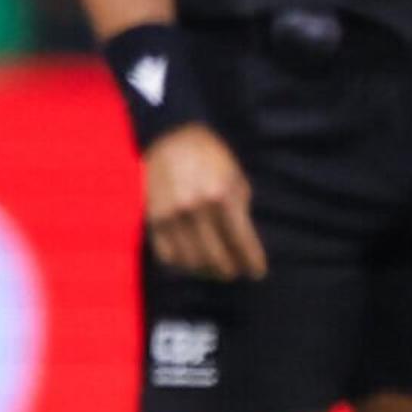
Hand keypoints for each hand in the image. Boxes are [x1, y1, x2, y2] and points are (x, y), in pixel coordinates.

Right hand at [142, 124, 266, 280]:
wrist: (170, 138)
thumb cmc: (211, 158)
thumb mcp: (235, 178)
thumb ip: (240, 211)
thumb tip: (243, 245)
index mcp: (222, 196)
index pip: (242, 242)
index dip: (253, 263)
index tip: (257, 273)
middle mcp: (196, 209)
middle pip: (217, 258)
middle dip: (230, 271)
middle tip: (235, 272)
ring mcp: (172, 216)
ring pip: (192, 262)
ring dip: (207, 272)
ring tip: (214, 269)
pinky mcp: (153, 219)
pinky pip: (168, 256)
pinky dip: (182, 265)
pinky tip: (192, 261)